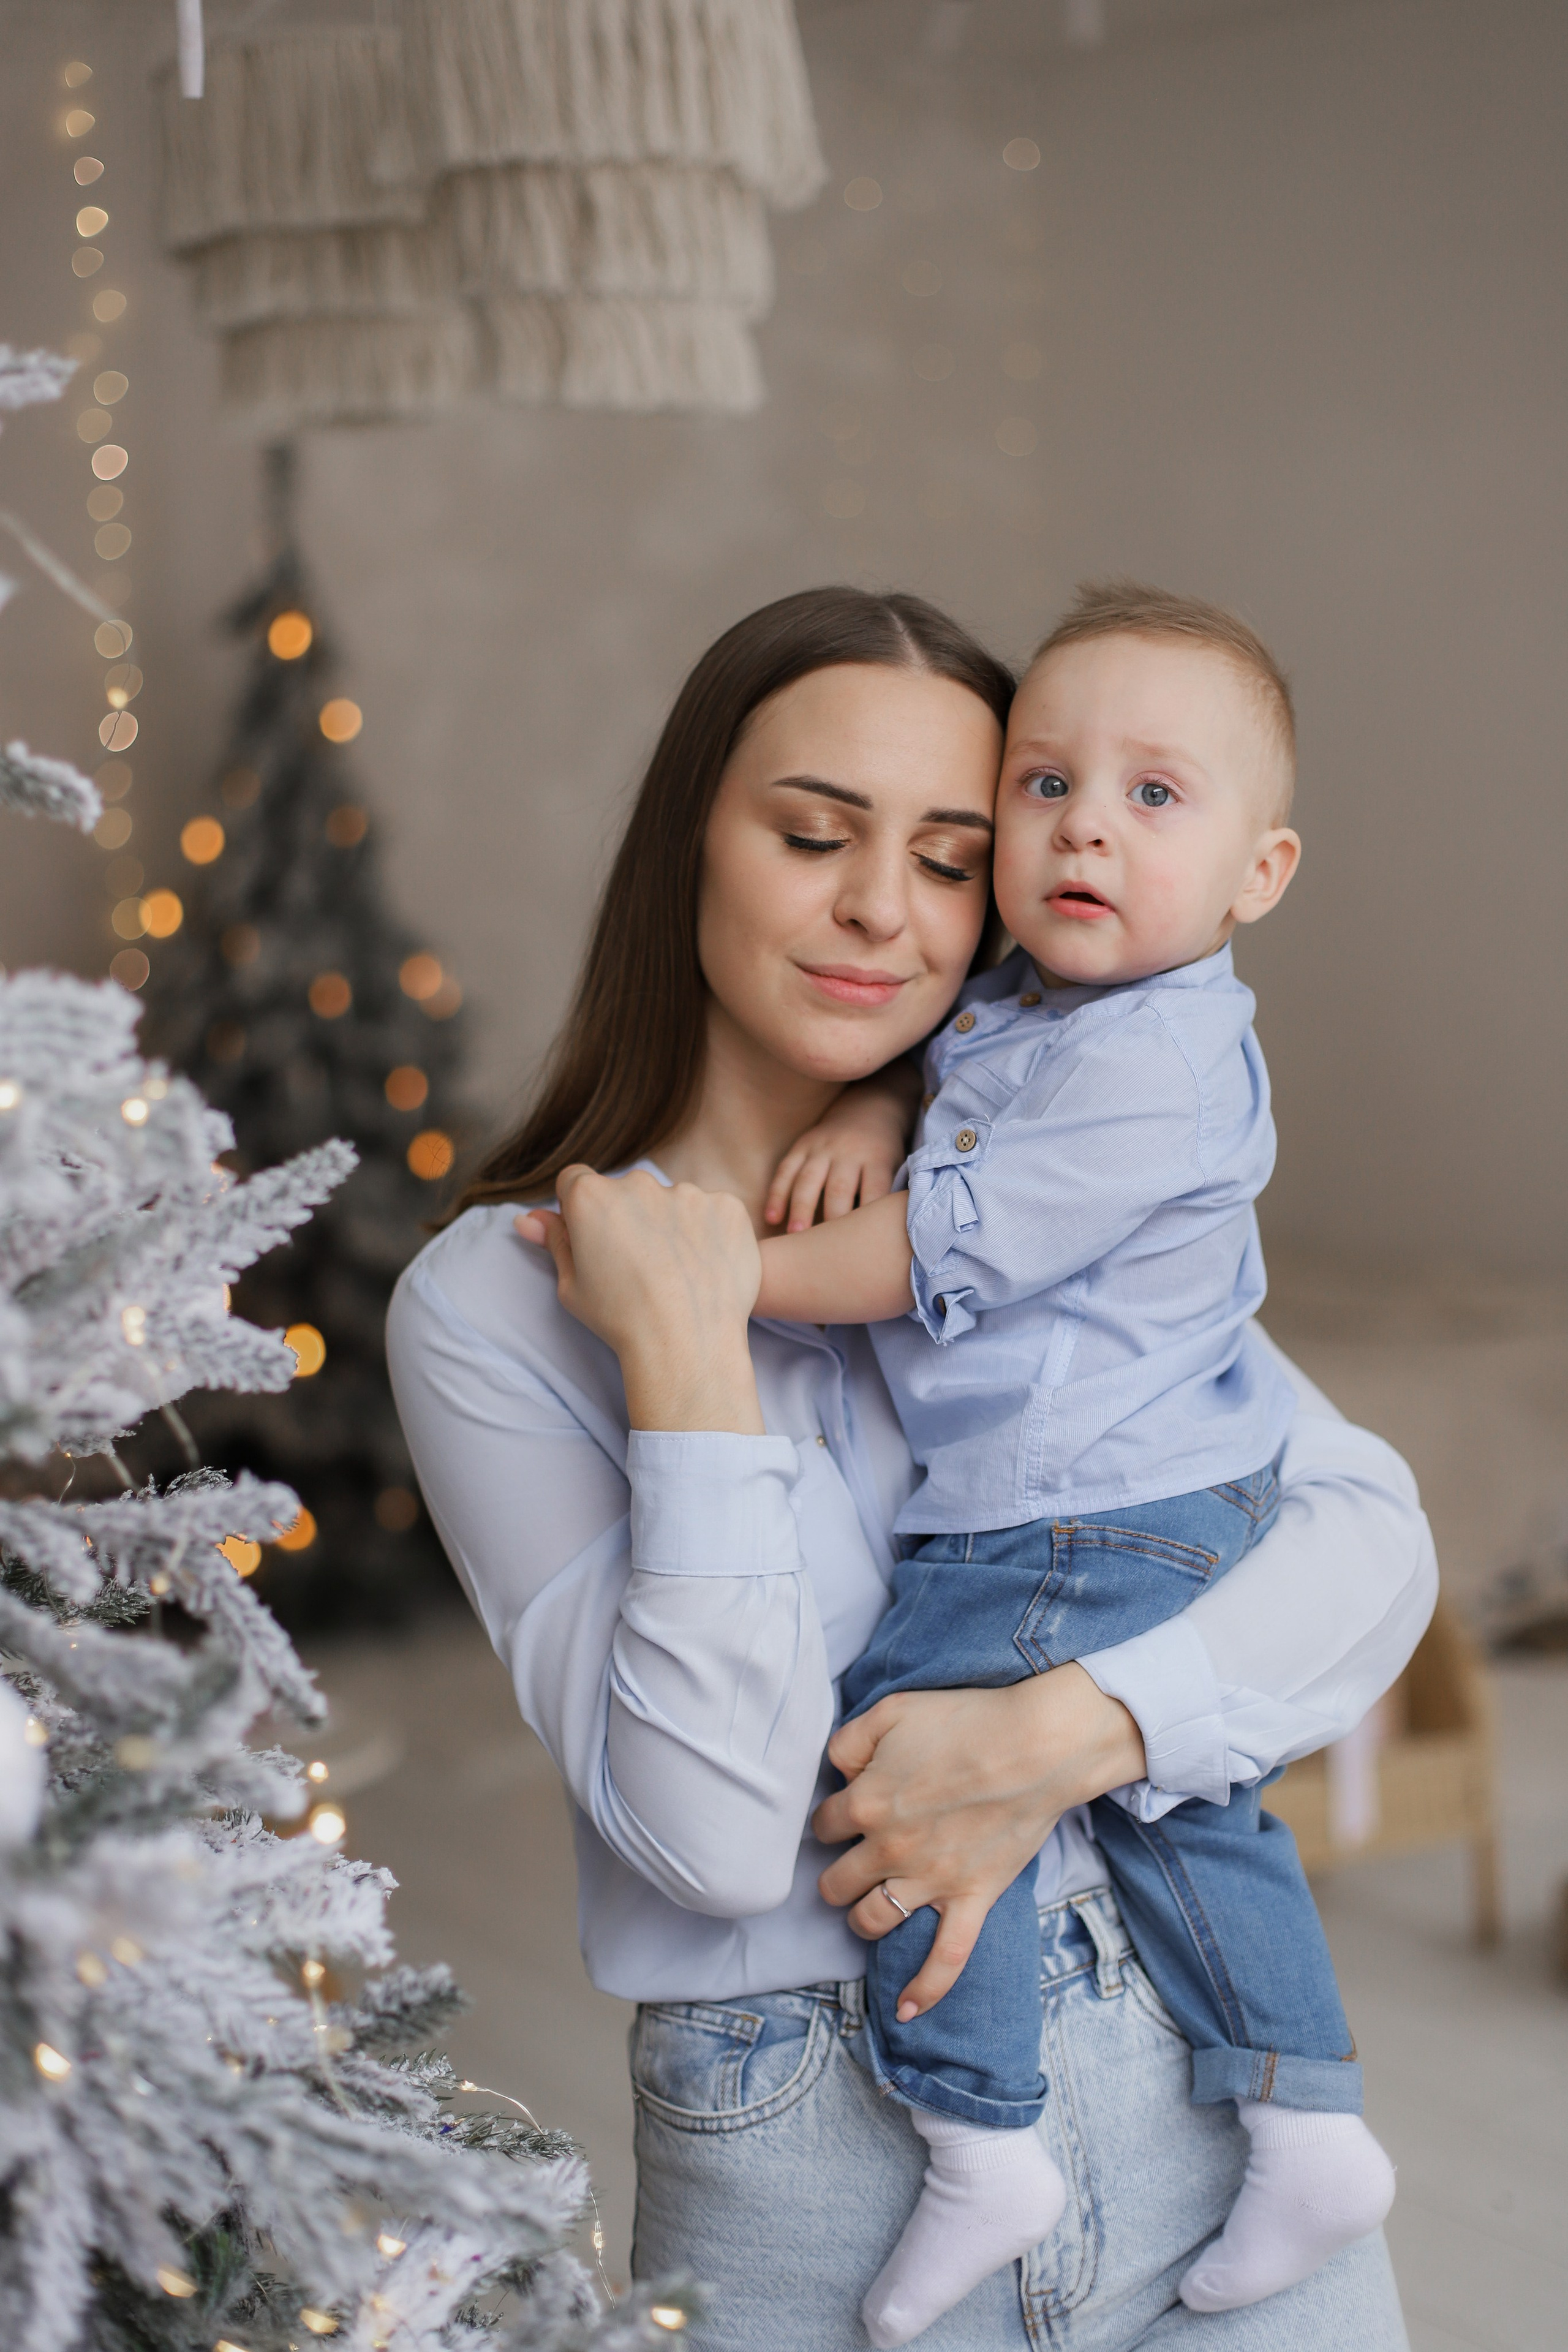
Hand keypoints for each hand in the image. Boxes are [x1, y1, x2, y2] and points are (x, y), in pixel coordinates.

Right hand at [516, 1166, 764, 1433]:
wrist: (686, 1344)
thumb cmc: (620, 1319)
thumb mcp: (572, 1285)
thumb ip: (555, 1242)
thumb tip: (526, 1218)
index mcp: (591, 1197)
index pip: (575, 1181)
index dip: (581, 1210)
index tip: (595, 1239)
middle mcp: (638, 1183)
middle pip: (626, 1190)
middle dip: (628, 1217)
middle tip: (639, 1265)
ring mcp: (687, 1192)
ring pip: (672, 1201)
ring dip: (671, 1225)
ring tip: (675, 1273)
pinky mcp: (726, 1207)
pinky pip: (711, 1212)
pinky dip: (709, 1234)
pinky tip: (705, 1269)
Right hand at [764, 1066, 919, 1232]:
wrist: (868, 1108)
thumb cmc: (883, 1152)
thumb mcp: (897, 1165)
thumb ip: (889, 1193)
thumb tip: (885, 1235)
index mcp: (877, 1158)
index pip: (874, 1190)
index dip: (867, 1217)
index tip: (859, 1244)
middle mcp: (848, 1151)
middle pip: (839, 1188)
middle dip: (830, 1218)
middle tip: (823, 1247)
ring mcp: (823, 1147)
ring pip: (808, 1179)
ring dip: (800, 1208)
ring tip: (794, 1235)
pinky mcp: (802, 1144)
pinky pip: (786, 1170)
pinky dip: (777, 1193)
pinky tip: (771, 1217)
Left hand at [811, 1666, 1145, 2018]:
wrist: (1038, 1745)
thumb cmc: (967, 1720)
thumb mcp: (894, 1710)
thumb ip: (850, 1739)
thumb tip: (835, 1770)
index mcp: (865, 1803)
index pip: (822, 1824)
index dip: (832, 1816)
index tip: (848, 1808)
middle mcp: (889, 1850)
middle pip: (836, 1881)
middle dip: (838, 1871)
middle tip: (853, 1858)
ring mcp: (930, 1881)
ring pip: (872, 1920)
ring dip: (861, 1916)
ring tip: (866, 1904)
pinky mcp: (971, 1899)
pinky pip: (945, 1960)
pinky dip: (925, 1989)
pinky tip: (906, 2011)